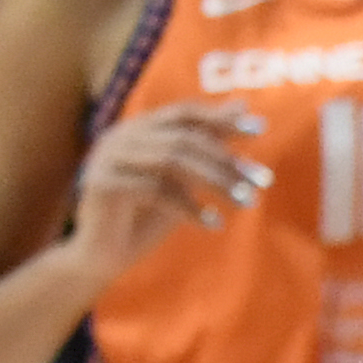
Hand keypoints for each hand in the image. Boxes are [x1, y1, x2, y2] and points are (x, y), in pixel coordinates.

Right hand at [74, 103, 263, 282]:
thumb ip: (208, 142)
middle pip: (183, 139)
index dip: (221, 119)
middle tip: (262, 181)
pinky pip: (155, 190)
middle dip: (227, 160)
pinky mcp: (101, 185)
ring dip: (216, 182)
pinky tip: (212, 224)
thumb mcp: (184, 177)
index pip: (183, 113)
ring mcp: (105, 159)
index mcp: (135, 129)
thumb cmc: (144, 216)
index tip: (259, 131)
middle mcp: (117, 137)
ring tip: (245, 202)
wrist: (102, 257)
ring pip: (172, 161)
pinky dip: (189, 207)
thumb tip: (243, 104)